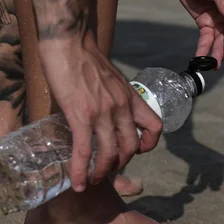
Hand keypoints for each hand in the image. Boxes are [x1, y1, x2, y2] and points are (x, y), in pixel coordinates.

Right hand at [37, 35, 161, 192]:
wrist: (68, 40)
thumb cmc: (84, 55)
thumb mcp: (109, 77)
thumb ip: (110, 96)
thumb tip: (101, 109)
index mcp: (130, 96)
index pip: (155, 126)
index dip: (149, 145)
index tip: (137, 151)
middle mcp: (121, 107)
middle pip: (131, 147)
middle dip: (120, 164)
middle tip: (107, 169)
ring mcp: (102, 113)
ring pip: (110, 154)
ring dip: (102, 173)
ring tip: (92, 180)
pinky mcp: (80, 115)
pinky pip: (83, 151)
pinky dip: (80, 171)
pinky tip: (76, 183)